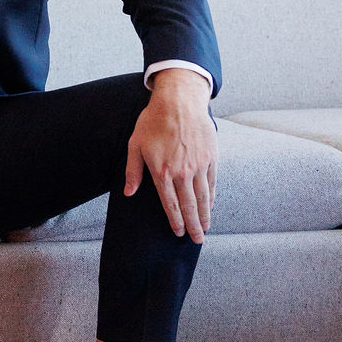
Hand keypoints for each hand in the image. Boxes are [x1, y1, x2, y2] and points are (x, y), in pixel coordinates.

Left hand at [124, 69, 215, 242]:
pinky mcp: (211, 156)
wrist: (178, 101)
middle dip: (193, 225)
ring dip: (205, 215)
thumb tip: (128, 193)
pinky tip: (211, 205)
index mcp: (161, 171)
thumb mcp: (135, 144)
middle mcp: (182, 172)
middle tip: (197, 241)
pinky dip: (212, 196)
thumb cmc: (152, 121)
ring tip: (206, 228)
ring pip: (204, 197)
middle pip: (189, 205)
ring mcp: (198, 165)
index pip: (170, 203)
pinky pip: (212, 182)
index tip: (177, 233)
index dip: (175, 220)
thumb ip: (133, 171)